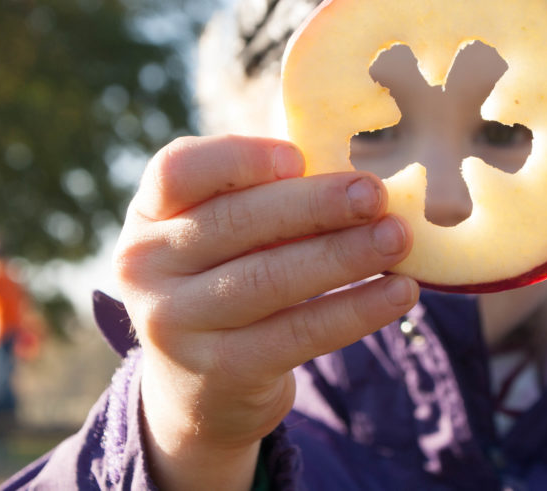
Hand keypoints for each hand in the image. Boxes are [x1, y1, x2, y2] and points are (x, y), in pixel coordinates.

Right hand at [114, 135, 416, 488]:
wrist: (199, 388)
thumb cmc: (228, 277)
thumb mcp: (226, 233)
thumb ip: (269, 195)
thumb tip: (355, 177)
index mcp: (151, 212)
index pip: (177, 170)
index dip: (239, 159)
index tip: (299, 157)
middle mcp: (148, 266)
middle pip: (235, 223)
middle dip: (314, 205)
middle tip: (375, 193)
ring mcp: (177, 323)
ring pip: (269, 280)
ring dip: (343, 255)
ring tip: (398, 238)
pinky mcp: (221, 371)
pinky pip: (299, 333)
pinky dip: (356, 310)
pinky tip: (399, 293)